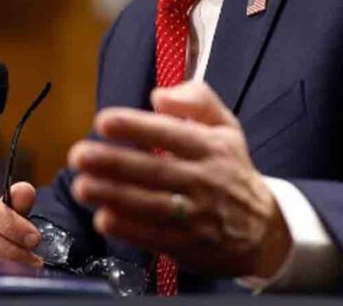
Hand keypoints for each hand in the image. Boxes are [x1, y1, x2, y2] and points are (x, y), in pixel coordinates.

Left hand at [68, 81, 290, 277]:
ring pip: (151, 205)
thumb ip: (197, 100)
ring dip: (113, 196)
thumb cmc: (233, 171)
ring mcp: (196, 216)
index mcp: (212, 147)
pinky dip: (128, 229)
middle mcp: (205, 180)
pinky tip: (104, 218)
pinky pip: (154, 237)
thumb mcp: (227, 127)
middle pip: (155, 170)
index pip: (171, 133)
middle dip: (114, 163)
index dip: (136, 127)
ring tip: (81, 186)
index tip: (103, 121)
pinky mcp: (188, 246)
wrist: (263, 231)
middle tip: (79, 155)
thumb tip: (158, 96)